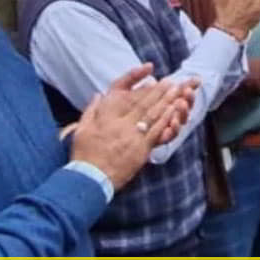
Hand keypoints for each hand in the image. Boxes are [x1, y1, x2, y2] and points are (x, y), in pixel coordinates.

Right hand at [67, 64, 199, 188]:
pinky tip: (174, 114)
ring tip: (178, 92)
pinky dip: (166, 121)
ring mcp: (133, 136)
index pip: (129, 99)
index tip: (153, 81)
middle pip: (144, 104)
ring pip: (153, 115)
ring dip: (167, 103)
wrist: (90, 177)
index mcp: (108, 117)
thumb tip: (98, 94)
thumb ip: (91, 110)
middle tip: (171, 82)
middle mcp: (122, 123)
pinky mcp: (141, 150)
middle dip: (159, 92)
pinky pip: (156, 132)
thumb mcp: (81, 128)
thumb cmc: (84, 155)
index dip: (143, 89)